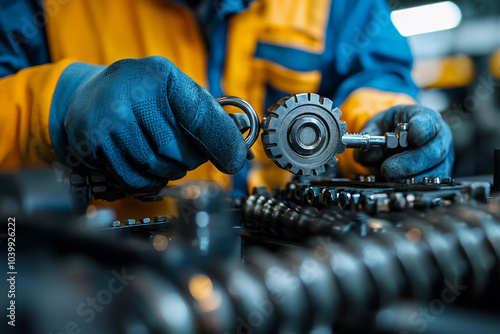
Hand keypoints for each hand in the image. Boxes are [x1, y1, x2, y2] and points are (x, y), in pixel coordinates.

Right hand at [50, 56, 246, 191]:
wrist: (89, 94)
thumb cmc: (142, 95)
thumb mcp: (174, 91)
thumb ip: (205, 115)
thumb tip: (237, 151)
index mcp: (159, 75)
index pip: (199, 115)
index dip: (221, 141)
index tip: (234, 162)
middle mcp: (130, 93)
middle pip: (177, 150)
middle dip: (189, 160)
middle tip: (188, 156)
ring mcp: (107, 119)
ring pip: (155, 167)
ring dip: (168, 171)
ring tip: (165, 159)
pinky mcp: (91, 143)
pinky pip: (132, 179)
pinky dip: (147, 182)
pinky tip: (149, 171)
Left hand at [354, 105, 453, 180]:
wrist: (392, 136)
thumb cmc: (388, 128)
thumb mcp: (376, 126)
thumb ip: (369, 139)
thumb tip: (370, 155)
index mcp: (425, 117)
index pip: (429, 122)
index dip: (418, 131)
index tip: (403, 138)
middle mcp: (439, 136)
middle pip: (434, 152)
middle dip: (409, 163)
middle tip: (388, 169)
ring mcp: (443, 157)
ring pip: (435, 172)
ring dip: (410, 178)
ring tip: (390, 177)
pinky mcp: (439, 174)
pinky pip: (431, 184)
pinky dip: (413, 186)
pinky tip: (398, 183)